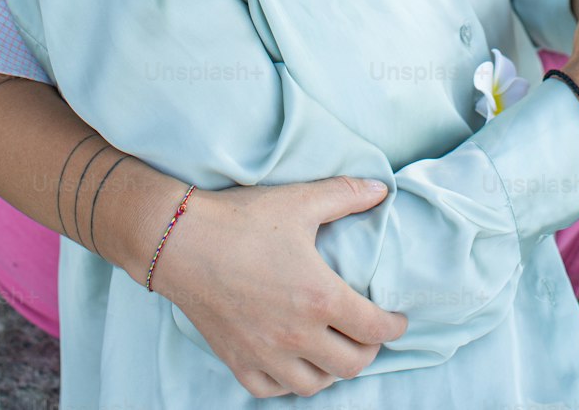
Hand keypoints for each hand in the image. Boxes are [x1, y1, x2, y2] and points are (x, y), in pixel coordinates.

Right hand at [148, 177, 406, 398]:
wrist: (180, 241)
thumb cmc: (241, 219)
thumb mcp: (300, 201)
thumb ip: (346, 194)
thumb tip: (383, 189)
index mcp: (319, 297)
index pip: (374, 328)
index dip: (394, 325)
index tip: (398, 318)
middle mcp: (297, 335)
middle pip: (352, 364)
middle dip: (369, 350)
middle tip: (368, 332)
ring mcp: (266, 354)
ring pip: (316, 384)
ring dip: (332, 369)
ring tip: (335, 347)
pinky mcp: (238, 361)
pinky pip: (274, 389)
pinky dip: (291, 381)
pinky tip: (294, 362)